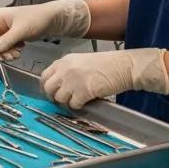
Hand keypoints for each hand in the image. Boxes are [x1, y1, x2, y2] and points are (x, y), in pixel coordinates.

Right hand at [0, 0, 91, 60]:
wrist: (54, 19)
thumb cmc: (38, 18)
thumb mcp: (21, 30)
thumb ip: (6, 40)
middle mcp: (0, 23)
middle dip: (0, 50)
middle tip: (10, 56)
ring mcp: (7, 30)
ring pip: (0, 45)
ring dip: (7, 52)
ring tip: (17, 53)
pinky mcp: (15, 35)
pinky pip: (8, 46)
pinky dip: (12, 50)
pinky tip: (20, 50)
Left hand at [41, 48, 168, 109]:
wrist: (124, 66)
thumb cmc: (107, 64)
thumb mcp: (81, 62)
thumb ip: (68, 70)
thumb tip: (60, 85)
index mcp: (64, 61)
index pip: (44, 76)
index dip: (47, 86)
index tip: (51, 92)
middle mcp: (65, 70)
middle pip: (48, 88)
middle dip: (53, 96)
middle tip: (62, 100)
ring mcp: (73, 80)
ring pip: (59, 98)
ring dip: (66, 102)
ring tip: (76, 101)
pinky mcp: (83, 91)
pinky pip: (73, 104)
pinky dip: (78, 106)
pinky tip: (85, 103)